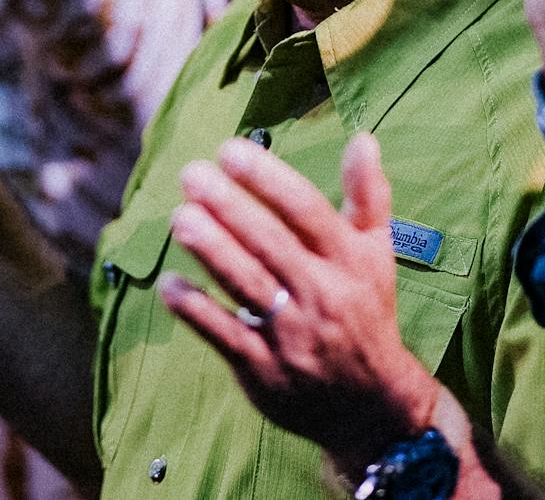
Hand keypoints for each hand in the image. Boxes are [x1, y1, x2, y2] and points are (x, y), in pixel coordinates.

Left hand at [159, 132, 457, 480]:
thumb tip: (363, 139)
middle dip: (229, 206)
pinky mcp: (264, 369)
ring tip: (179, 217)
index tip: (230, 150)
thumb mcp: (376, 253)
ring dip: (211, 250)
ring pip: (246, 285)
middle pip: (270, 243)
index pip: (306, 210)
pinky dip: (196, 309)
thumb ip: (368, 195)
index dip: (267, 179)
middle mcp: (321, 294)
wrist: (371, 405)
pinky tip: (168, 283)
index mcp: (347, 260)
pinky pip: (224, 335)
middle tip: (191, 173)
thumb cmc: (366, 312)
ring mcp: (291, 334)